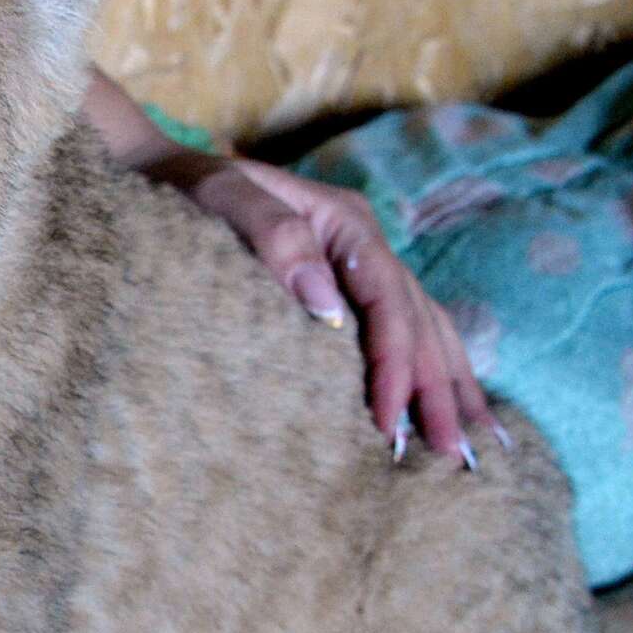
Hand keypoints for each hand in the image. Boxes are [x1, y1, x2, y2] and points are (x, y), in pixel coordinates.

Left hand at [83, 70, 500, 464]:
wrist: (160, 173)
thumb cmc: (185, 188)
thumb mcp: (220, 197)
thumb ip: (272, 237)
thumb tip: (328, 308)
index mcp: (346, 223)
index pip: (388, 302)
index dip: (395, 365)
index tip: (388, 423)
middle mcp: (364, 245)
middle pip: (419, 323)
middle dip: (438, 392)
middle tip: (454, 458)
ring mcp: (360, 267)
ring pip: (426, 330)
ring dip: (449, 389)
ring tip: (472, 448)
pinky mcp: (346, 288)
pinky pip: (404, 333)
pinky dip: (430, 374)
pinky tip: (446, 412)